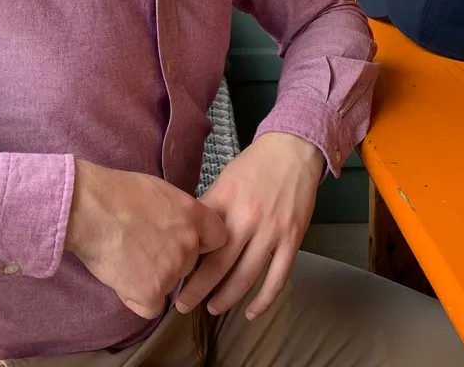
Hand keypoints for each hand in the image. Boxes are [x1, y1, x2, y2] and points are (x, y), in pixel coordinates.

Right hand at [66, 160, 226, 318]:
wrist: (90, 209)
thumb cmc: (117, 192)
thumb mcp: (159, 190)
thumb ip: (178, 212)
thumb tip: (180, 223)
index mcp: (193, 215)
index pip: (218, 238)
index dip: (202, 242)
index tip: (185, 242)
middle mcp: (188, 244)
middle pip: (190, 263)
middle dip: (172, 260)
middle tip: (144, 249)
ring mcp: (171, 270)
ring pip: (170, 284)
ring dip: (153, 279)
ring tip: (127, 259)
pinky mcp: (151, 293)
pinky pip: (152, 306)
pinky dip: (138, 298)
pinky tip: (123, 278)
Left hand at [175, 132, 323, 320]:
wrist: (292, 150)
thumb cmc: (254, 164)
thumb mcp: (225, 179)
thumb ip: (209, 207)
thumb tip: (188, 233)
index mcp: (225, 201)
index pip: (199, 240)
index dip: (184, 262)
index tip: (171, 275)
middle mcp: (247, 219)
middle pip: (218, 265)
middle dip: (197, 290)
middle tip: (182, 305)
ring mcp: (272, 231)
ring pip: (246, 277)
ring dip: (226, 298)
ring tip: (211, 309)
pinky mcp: (292, 239)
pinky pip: (278, 278)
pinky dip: (264, 300)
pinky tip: (251, 313)